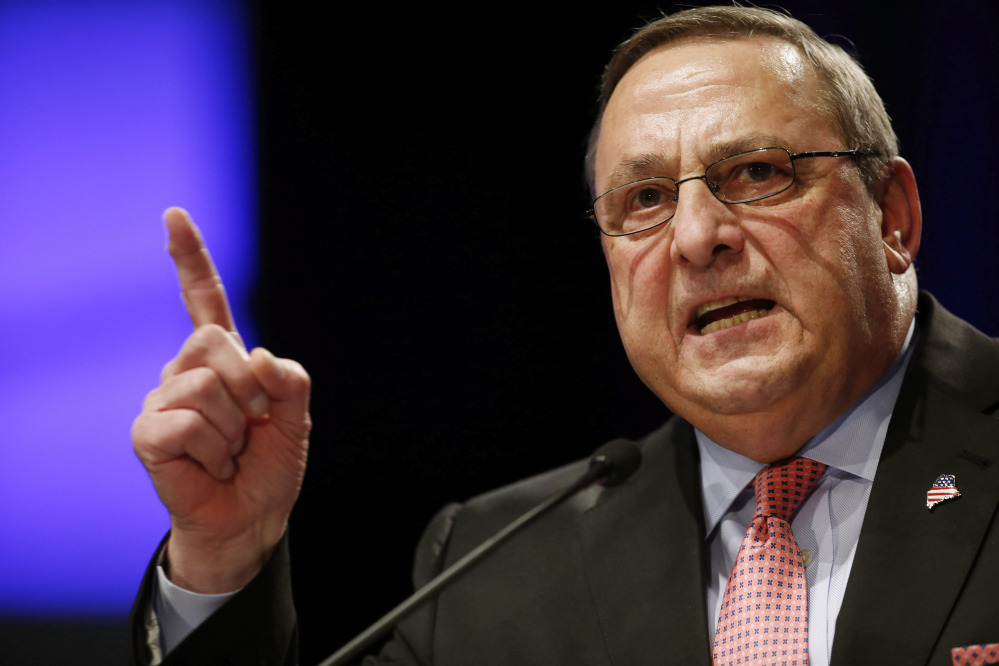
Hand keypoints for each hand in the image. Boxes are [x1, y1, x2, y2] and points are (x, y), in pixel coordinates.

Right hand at [132, 208, 310, 592]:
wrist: (252, 516)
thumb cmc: (269, 465)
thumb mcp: (297, 419)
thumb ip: (289, 381)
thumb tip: (258, 356)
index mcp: (224, 359)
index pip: (203, 299)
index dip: (191, 259)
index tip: (174, 215)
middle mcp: (187, 370)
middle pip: (214, 341)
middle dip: (249, 389)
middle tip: (252, 427)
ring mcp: (163, 399)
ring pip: (204, 387)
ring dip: (234, 430)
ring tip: (230, 451)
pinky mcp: (147, 433)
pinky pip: (184, 424)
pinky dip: (212, 452)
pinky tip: (210, 466)